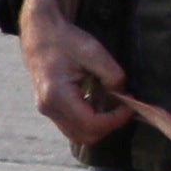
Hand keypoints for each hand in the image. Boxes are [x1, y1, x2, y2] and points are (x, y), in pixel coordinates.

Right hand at [15, 0, 126, 158]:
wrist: (40, 34)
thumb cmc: (65, 40)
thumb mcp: (94, 51)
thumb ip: (112, 75)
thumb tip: (122, 94)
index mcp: (56, 94)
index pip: (92, 124)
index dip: (116, 120)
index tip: (130, 105)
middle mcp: (48, 108)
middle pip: (85, 136)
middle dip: (109, 126)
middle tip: (123, 107)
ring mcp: (46, 110)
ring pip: (78, 135)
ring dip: (99, 125)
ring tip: (111, 105)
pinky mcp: (49, 109)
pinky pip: (72, 126)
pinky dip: (89, 121)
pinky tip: (98, 103)